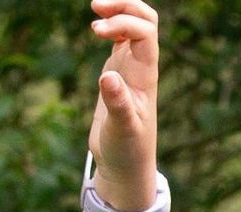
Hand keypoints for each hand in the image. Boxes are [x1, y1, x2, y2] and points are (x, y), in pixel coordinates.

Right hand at [86, 0, 158, 209]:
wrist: (126, 167)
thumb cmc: (127, 152)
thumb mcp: (122, 130)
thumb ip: (117, 104)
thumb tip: (108, 78)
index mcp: (146, 77)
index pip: (145, 33)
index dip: (125, 21)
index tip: (96, 31)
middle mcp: (141, 69)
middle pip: (145, 20)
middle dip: (124, 6)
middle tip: (96, 8)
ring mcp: (130, 70)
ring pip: (133, 27)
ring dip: (118, 12)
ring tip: (95, 11)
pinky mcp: (118, 75)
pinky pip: (121, 41)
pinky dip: (111, 26)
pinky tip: (96, 27)